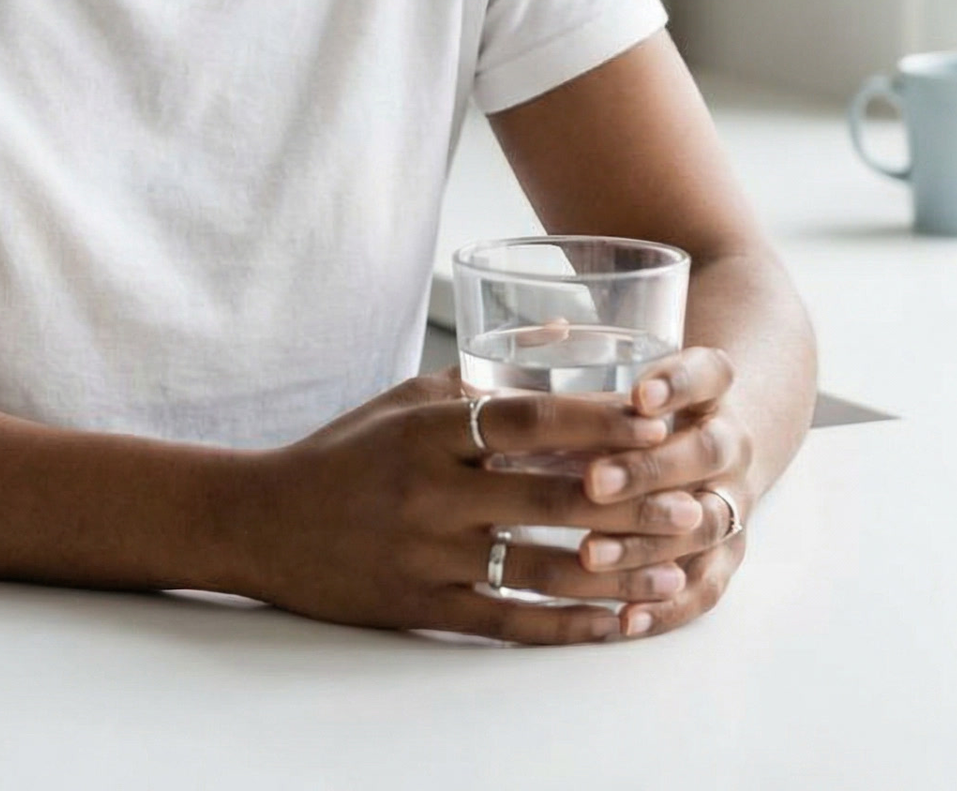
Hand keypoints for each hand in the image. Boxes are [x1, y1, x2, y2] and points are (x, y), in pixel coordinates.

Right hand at [245, 368, 717, 643]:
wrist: (264, 522)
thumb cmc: (346, 452)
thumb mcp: (407, 396)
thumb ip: (485, 372)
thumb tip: (566, 329)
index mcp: (429, 429)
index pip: (527, 418)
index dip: (596, 419)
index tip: (656, 419)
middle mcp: (432, 491)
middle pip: (550, 496)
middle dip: (629, 502)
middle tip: (692, 501)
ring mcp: (428, 554)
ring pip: (539, 567)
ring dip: (615, 572)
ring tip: (673, 570)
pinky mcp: (422, 607)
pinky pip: (509, 621)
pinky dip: (567, 626)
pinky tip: (614, 621)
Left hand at [495, 346, 753, 638]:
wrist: (710, 454)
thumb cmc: (644, 412)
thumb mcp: (625, 381)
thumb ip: (586, 361)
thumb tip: (537, 337)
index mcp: (708, 390)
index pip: (707, 373)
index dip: (676, 383)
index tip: (637, 394)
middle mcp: (729, 444)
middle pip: (705, 452)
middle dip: (646, 469)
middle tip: (592, 481)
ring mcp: (731, 503)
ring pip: (703, 525)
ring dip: (645, 542)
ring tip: (590, 554)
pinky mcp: (724, 558)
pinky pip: (705, 588)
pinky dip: (665, 607)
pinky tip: (624, 618)